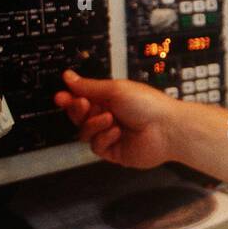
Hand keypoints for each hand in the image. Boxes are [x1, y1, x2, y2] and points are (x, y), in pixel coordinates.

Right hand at [54, 71, 178, 168]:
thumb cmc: (148, 104)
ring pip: (85, 132)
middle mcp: (109, 116)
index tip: (61, 96)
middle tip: (83, 105)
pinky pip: (96, 146)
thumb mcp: (115, 89)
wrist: (167, 128)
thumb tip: (68, 76)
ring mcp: (111, 135)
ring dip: (94, 124)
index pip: (82, 98)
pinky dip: (104, 138)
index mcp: (110, 98)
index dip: (70, 98)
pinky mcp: (114, 151)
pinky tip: (116, 132)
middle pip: (80, 116)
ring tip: (110, 119)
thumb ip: (89, 86)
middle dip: (78, 110)